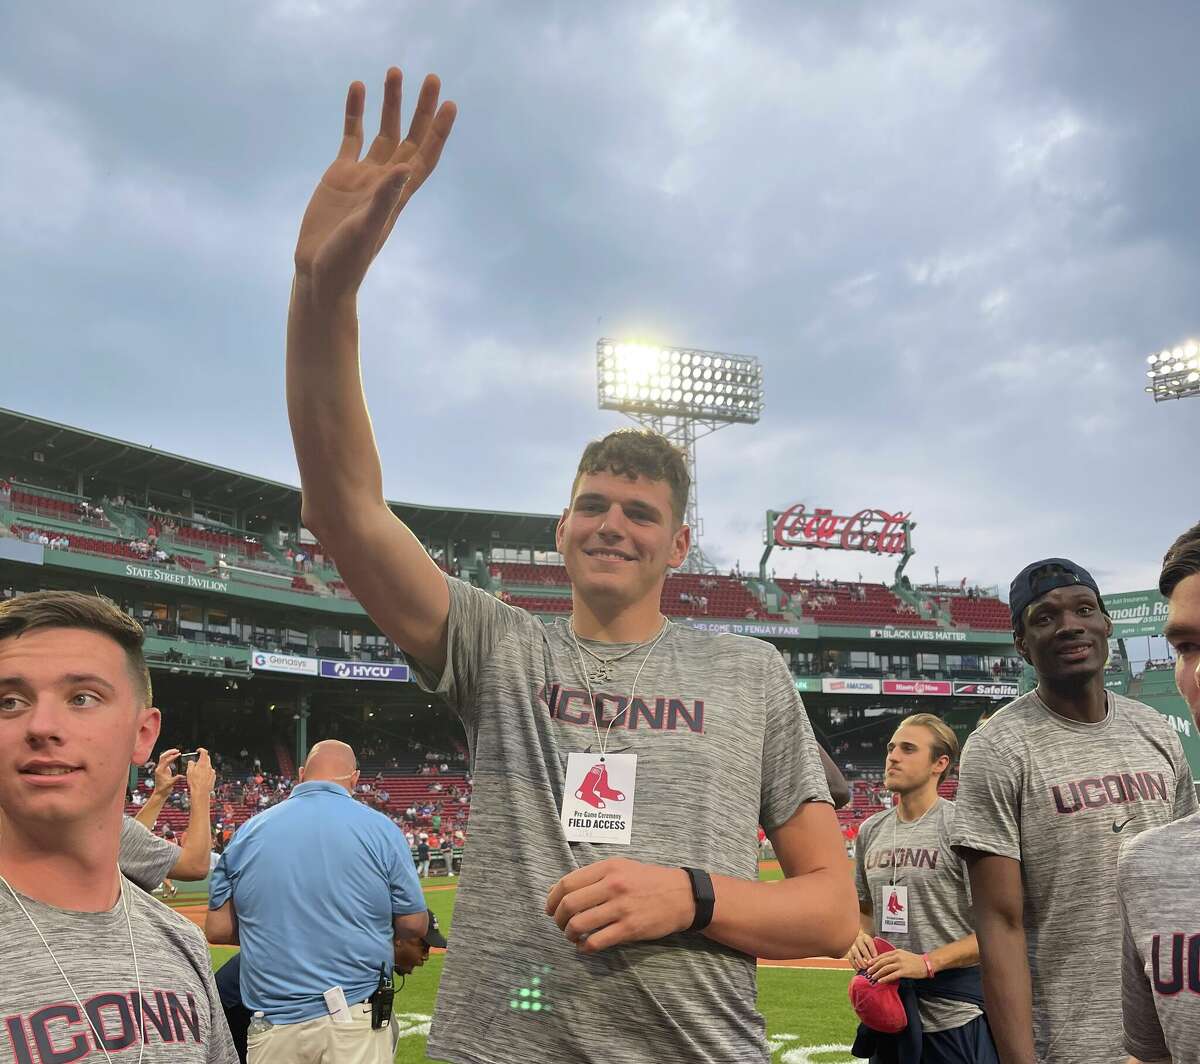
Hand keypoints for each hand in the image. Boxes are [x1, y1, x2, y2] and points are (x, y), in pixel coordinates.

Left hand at [152, 748, 182, 795]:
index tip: (179, 754)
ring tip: (176, 751)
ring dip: (169, 754)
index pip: (166, 761)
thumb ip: (176, 778)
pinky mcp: (162, 770)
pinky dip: (170, 758)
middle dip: (169, 752)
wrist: (160, 793)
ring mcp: (160, 769)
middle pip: (162, 756)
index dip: (173, 757)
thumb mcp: (171, 784)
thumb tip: (182, 775)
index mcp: (160, 771)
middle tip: (177, 750)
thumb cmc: (163, 789)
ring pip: (163, 758)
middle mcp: (159, 768)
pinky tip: (175, 757)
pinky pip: (165, 761)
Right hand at [186, 748, 215, 801]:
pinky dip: (206, 773)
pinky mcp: (213, 777)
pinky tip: (201, 778)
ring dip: (203, 767)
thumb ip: (190, 764)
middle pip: (207, 759)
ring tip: (197, 774)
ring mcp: (212, 772)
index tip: (198, 751)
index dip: (201, 750)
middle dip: (202, 759)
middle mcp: (209, 766)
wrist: (201, 792)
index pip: (204, 752)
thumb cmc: (194, 782)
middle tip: (196, 762)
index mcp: (203, 763)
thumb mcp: (189, 771)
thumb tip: (191, 762)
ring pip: (208, 766)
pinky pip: (210, 773)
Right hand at [293, 67, 456, 304]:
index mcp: (399, 194)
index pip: (426, 155)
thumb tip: (404, 167)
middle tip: (433, 78)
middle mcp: (386, 180)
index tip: (451, 104)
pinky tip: (358, 88)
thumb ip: (385, 198)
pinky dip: (354, 113)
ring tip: (394, 71)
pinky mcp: (340, 173)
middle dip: (422, 109)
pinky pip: (351, 136)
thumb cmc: (347, 259)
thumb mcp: (366, 228)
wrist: (319, 272)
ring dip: (390, 103)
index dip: (440, 132)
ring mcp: (364, 175)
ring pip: (383, 131)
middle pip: (411, 137)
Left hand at [545, 858, 694, 953]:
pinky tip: (585, 947)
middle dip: (558, 918)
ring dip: (569, 934)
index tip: (549, 908)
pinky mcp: (630, 928)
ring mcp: (621, 908)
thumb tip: (558, 891)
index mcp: (608, 867)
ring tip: (572, 936)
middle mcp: (612, 885)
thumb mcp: (621, 867)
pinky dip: (585, 947)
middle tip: (560, 925)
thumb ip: (593, 876)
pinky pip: (597, 941)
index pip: (567, 883)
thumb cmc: (648, 880)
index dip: (552, 898)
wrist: (682, 895)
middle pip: (569, 904)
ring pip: (579, 924)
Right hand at [846, 930, 877, 970]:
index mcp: (865, 937)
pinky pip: (850, 958)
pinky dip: (854, 964)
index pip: (869, 942)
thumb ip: (878, 950)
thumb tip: (882, 959)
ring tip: (865, 967)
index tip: (875, 956)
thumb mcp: (874, 944)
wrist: (859, 942)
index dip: (872, 949)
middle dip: (866, 956)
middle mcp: (858, 940)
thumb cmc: (869, 946)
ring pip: (855, 952)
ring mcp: (852, 946)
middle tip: (871, 964)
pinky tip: (858, 969)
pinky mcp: (849, 952)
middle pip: (862, 947)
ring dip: (860, 960)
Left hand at [866, 948, 931, 984]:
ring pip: (885, 968)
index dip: (874, 960)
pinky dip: (885, 978)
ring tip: (873, 977)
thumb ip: (894, 957)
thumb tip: (885, 962)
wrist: (926, 964)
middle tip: (868, 972)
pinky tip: (881, 981)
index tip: (868, 964)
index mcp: (896, 952)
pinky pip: (892, 975)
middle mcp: (897, 957)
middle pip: (882, 962)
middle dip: (874, 967)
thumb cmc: (914, 960)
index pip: (882, 956)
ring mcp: (900, 964)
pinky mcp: (904, 971)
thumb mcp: (903, 955)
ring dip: (878, 973)